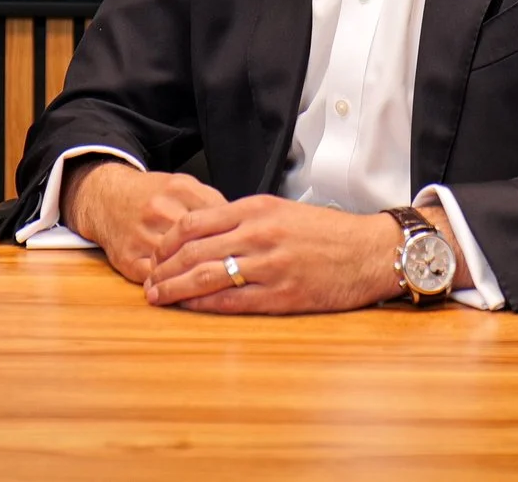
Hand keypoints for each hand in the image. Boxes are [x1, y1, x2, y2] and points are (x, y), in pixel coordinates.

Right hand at [64, 160, 226, 284]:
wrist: (107, 198)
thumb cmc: (151, 195)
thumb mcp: (183, 186)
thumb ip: (210, 202)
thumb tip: (240, 226)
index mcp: (179, 189)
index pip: (218, 217)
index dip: (235, 236)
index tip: (244, 249)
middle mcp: (159, 211)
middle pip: (199, 243)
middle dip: (220, 260)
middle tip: (235, 272)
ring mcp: (142, 236)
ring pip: (179, 264)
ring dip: (198, 278)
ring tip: (215, 285)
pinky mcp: (128, 258)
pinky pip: (157, 278)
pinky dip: (174, 287)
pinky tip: (187, 290)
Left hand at [141, 196, 407, 314]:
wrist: (369, 251)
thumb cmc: (327, 232)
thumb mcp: (282, 211)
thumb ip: (246, 219)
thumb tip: (208, 231)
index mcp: (257, 209)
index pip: (196, 222)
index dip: (169, 240)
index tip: (156, 253)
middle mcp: (259, 234)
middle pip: (195, 251)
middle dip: (164, 268)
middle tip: (148, 281)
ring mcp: (270, 266)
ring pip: (208, 276)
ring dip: (176, 288)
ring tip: (158, 297)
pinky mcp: (282, 294)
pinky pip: (234, 301)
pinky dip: (206, 304)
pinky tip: (190, 308)